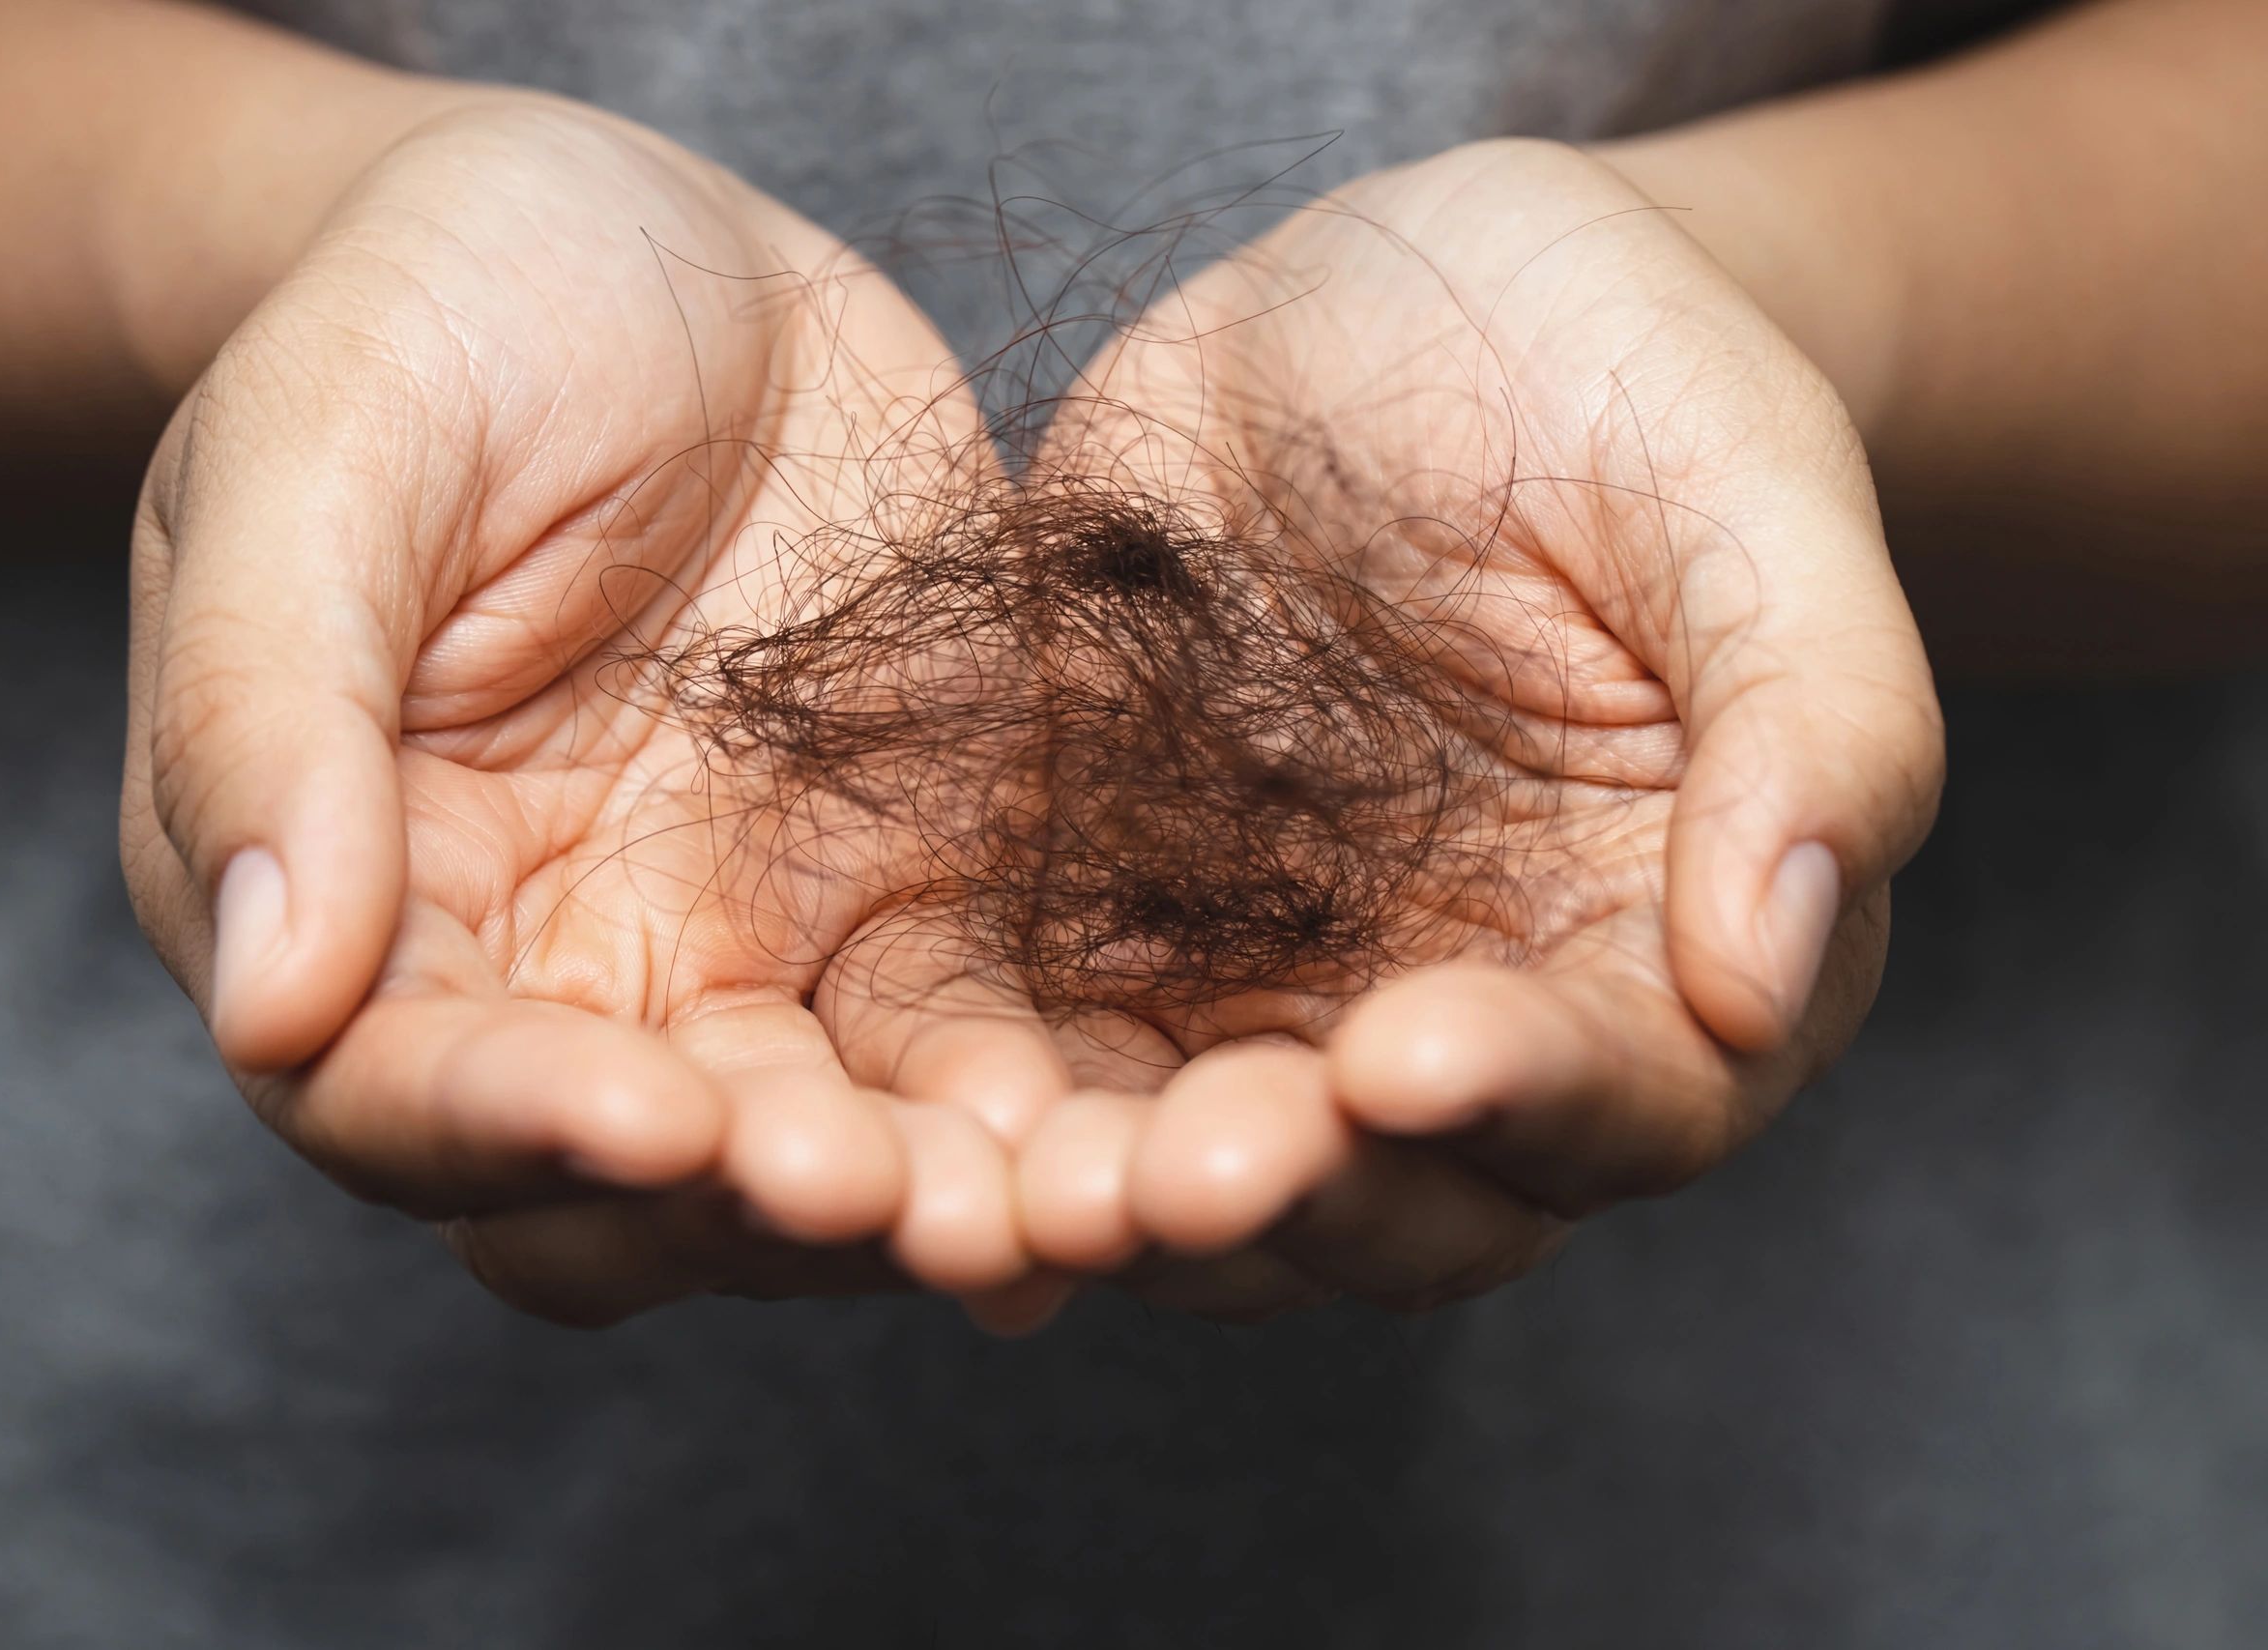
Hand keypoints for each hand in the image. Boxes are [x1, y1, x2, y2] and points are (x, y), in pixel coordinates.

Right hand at [122, 93, 1056, 1324]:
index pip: (399, 1091)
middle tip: (865, 1192)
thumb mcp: (318, 458)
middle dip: (737, 1209)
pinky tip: (1112, 1136)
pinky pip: (964, 1041)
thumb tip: (271, 995)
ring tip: (1023, 1203)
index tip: (655, 1118)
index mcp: (363, 897)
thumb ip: (271, 711)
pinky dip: (1030, 1106)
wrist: (650, 251)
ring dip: (909, 1201)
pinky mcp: (900, 897)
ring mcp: (738, 947)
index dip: (517, 1129)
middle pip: (618, 1188)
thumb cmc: (433, 318)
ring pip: (810, 1154)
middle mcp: (550, 968)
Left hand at [1004, 139, 1944, 1315]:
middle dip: (1299, 1197)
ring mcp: (1276, 989)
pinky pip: (1039, 1048)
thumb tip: (1772, 970)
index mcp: (1665, 954)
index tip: (1412, 1058)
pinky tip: (903, 1118)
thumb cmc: (1624, 381)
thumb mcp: (1747, 503)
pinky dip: (978, 1102)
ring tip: (1030, 1184)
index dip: (1525, 1100)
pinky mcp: (1111, 926)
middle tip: (1188, 1175)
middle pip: (1401, 1198)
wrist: (1398, 306)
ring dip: (1119, 1198)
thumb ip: (1816, 723)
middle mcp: (1470, 1017)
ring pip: (1204, 1165)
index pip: (1624, 1098)